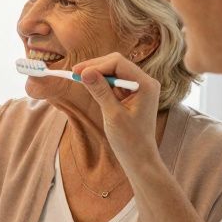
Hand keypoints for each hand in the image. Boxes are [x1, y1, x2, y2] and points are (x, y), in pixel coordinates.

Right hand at [70, 52, 164, 168]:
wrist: (139, 158)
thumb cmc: (129, 140)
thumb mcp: (112, 114)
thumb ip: (100, 91)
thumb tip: (85, 72)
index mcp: (146, 84)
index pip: (118, 63)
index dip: (96, 65)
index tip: (77, 72)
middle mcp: (145, 82)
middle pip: (117, 64)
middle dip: (96, 67)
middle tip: (75, 74)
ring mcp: (140, 87)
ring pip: (115, 71)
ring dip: (98, 74)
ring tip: (81, 80)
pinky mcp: (133, 94)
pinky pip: (116, 82)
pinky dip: (103, 83)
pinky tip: (92, 88)